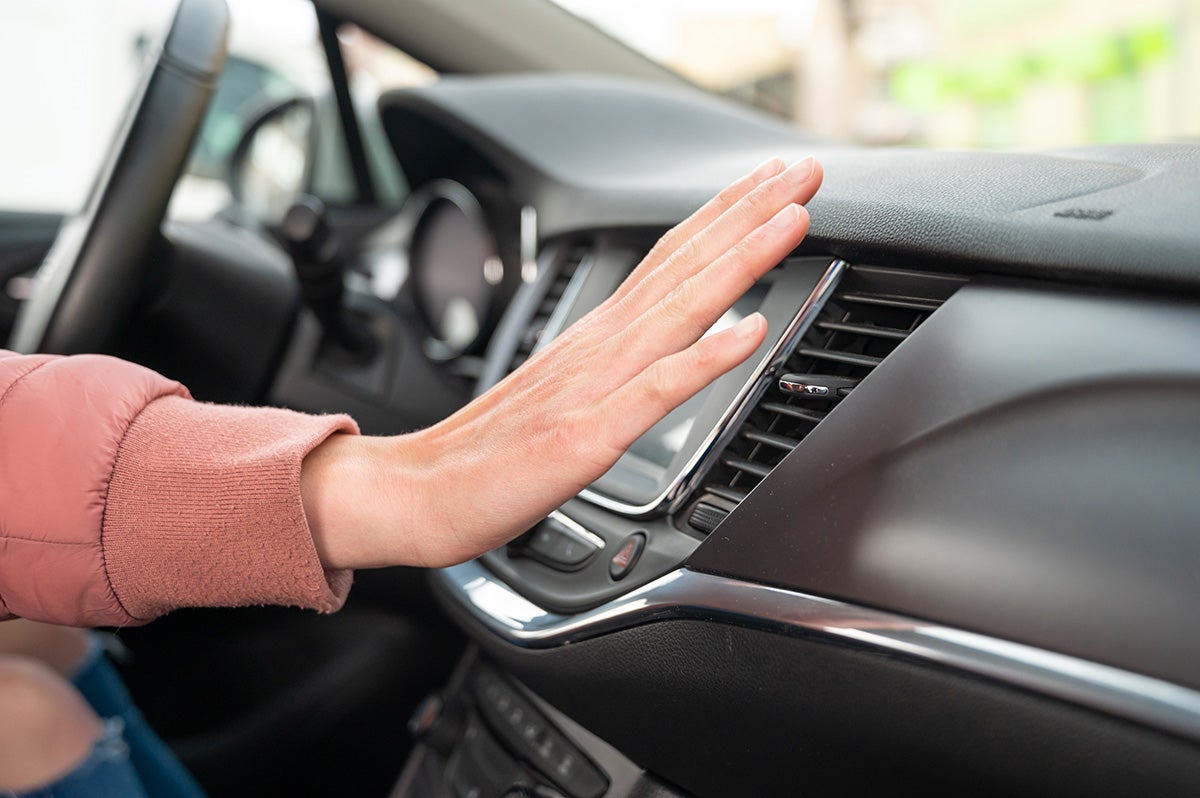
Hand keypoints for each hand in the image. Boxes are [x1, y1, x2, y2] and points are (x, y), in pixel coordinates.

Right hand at [302, 156, 822, 568]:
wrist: (416, 491)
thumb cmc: (487, 453)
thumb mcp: (562, 396)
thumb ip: (613, 370)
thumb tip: (665, 355)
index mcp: (596, 337)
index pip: (669, 259)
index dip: (725, 217)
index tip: (771, 185)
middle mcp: (598, 346)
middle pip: (684, 264)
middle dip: (750, 213)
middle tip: (805, 169)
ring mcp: (593, 385)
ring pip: (678, 308)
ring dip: (741, 259)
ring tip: (793, 219)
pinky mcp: (586, 434)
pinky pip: (656, 388)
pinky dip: (706, 355)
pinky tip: (750, 329)